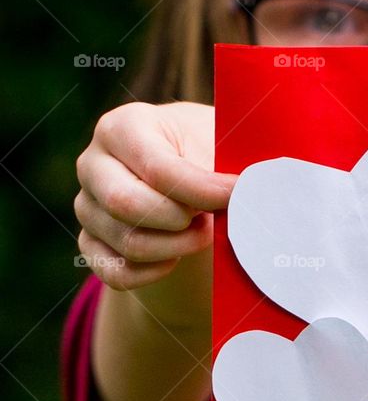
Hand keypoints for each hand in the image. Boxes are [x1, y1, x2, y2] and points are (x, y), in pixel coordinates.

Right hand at [75, 101, 235, 290]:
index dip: (203, 190)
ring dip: (177, 247)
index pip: (158, 169)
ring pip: (127, 243)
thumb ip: (225, 163)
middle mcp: (93, 164)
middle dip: (180, 220)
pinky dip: (152, 273)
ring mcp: (86, 205)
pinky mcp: (89, 241)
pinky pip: (115, 272)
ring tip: (202, 231)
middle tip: (211, 219)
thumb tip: (248, 192)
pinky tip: (177, 258)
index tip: (237, 197)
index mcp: (123, 127)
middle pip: (126, 205)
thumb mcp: (216, 141)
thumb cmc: (204, 150)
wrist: (187, 172)